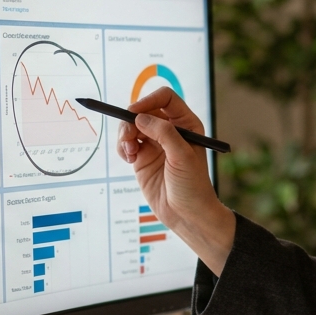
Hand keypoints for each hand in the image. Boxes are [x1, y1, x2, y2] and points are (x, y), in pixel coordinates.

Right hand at [117, 87, 234, 273]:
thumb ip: (164, 134)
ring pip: (131, 126)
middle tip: (127, 138)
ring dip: (124, 135)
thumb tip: (141, 117)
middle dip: (131, 121)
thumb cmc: (193, 186)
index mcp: (186, 124)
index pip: (165, 99)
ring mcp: (154, 143)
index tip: (134, 113)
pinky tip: (129, 160)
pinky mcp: (142, 157)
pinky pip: (126, 143)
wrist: (186, 215)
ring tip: (129, 153)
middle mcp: (170, 130)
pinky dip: (122, 148)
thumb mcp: (182, 157)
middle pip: (144, 110)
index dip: (148, 101)